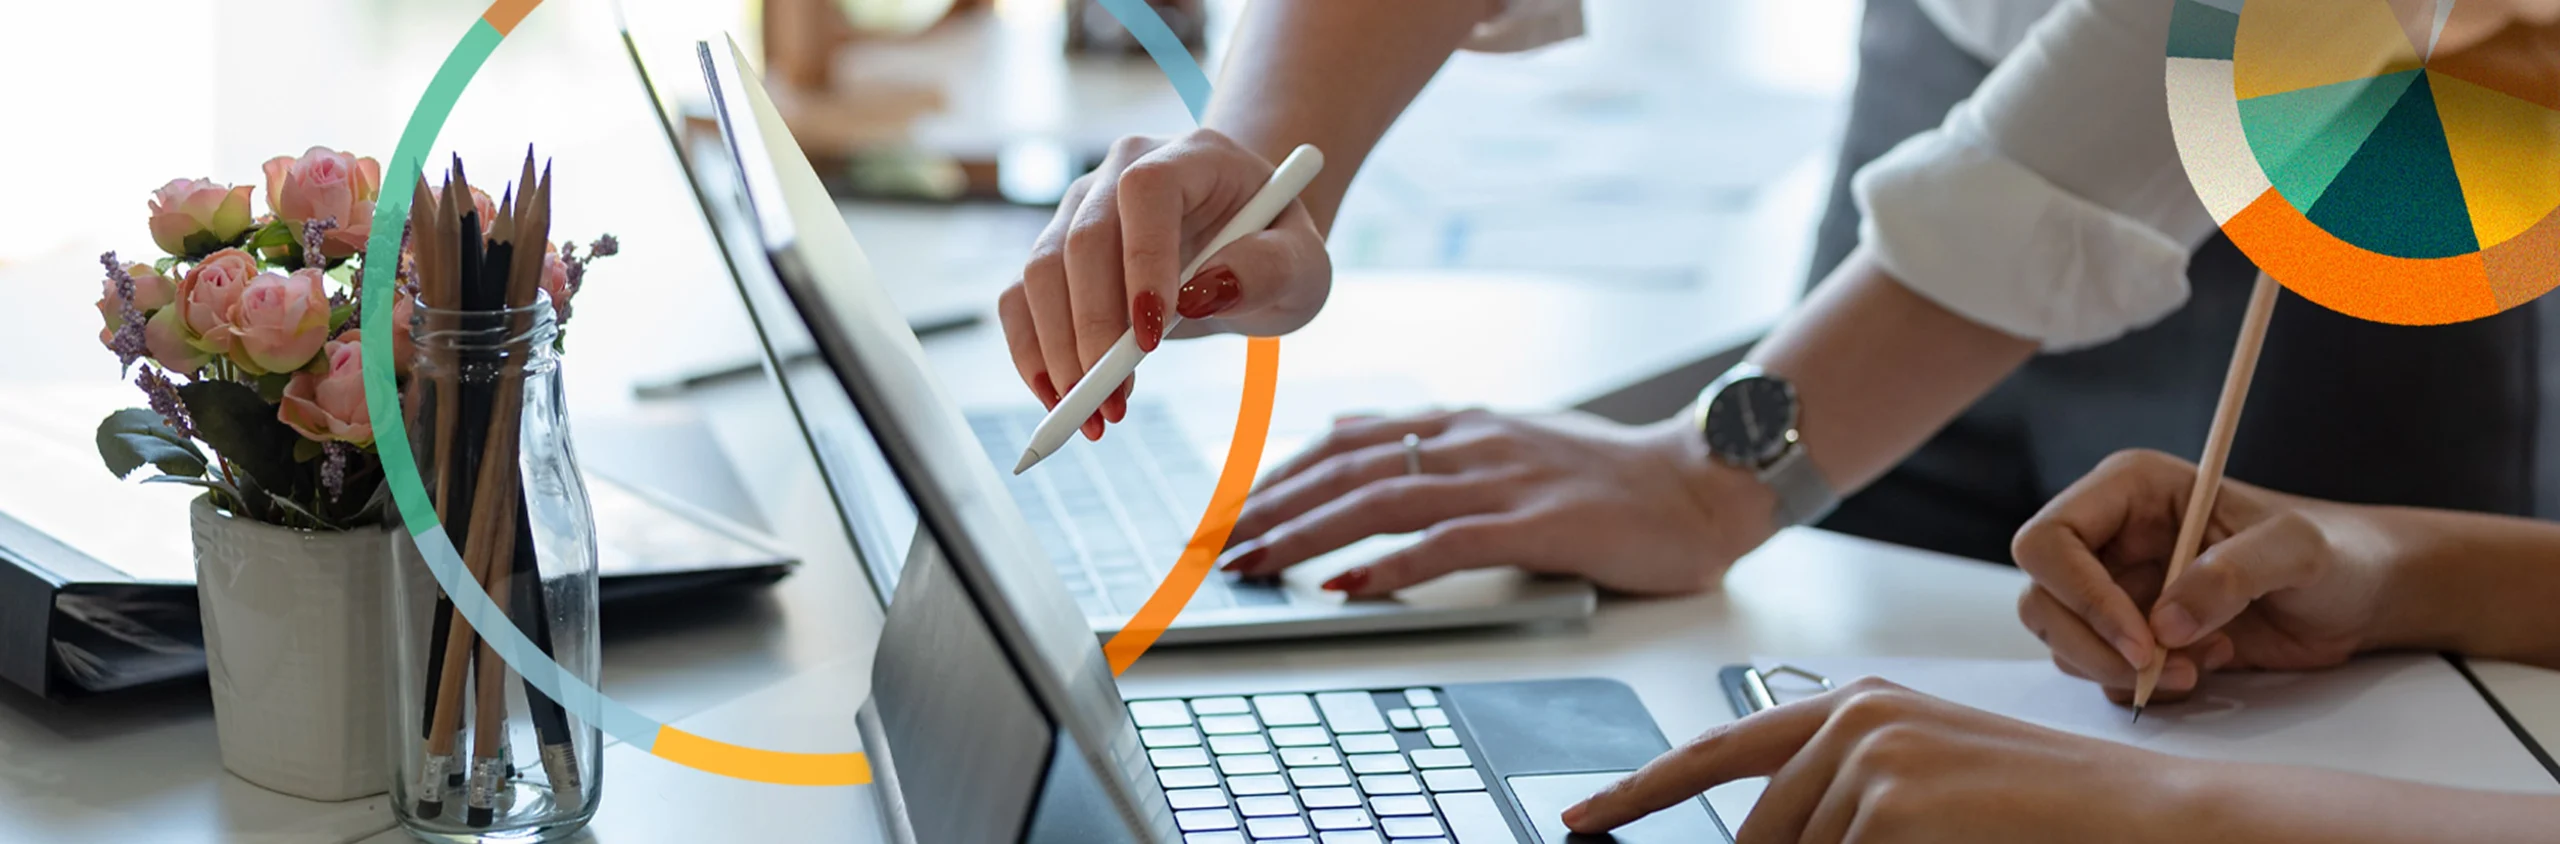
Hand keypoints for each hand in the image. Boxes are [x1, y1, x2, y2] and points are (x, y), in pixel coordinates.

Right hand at [995, 130, 1329, 439]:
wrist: (1245, 240)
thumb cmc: (1276, 248)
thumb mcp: (1303, 265)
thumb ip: (1268, 269)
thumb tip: (1201, 292)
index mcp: (1192, 156)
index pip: (1147, 192)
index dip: (1142, 260)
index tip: (1151, 338)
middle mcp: (1123, 171)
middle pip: (1082, 239)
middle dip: (1092, 330)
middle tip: (1115, 403)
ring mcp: (1081, 208)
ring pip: (1040, 272)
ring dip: (1059, 353)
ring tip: (1098, 416)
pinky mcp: (1057, 253)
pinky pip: (1020, 299)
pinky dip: (1032, 354)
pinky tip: (1061, 400)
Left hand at [1218, 409, 1773, 595]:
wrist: (1701, 482)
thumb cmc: (1610, 477)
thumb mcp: (1508, 443)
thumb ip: (1435, 445)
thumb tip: (1355, 438)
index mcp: (1462, 423)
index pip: (1346, 441)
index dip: (1279, 474)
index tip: (1228, 509)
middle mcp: (1471, 441)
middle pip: (1346, 468)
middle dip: (1270, 506)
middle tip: (1215, 544)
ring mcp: (1503, 480)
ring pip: (1380, 499)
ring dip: (1307, 534)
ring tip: (1254, 562)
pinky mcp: (1537, 524)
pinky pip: (1447, 543)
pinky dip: (1389, 565)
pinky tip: (1347, 585)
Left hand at [1565, 678, 2220, 842]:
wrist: (2145, 814)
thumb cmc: (2046, 810)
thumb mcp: (1926, 785)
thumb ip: (1838, 802)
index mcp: (1855, 706)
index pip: (1718, 751)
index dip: (1640, 789)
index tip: (1585, 815)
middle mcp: (1851, 720)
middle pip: (1758, 840)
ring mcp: (1866, 760)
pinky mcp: (1888, 805)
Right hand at [2010, 450, 2397, 703]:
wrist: (2360, 595)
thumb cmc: (2336, 551)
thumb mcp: (2299, 549)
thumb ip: (2234, 574)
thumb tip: (2163, 625)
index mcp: (2130, 491)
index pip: (2049, 540)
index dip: (2080, 594)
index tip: (2141, 640)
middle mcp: (2110, 536)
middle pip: (2042, 598)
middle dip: (2092, 646)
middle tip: (2158, 668)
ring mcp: (2116, 587)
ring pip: (2062, 640)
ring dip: (2120, 670)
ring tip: (2198, 664)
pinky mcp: (2132, 633)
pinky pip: (2099, 671)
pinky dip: (2142, 685)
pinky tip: (2204, 665)